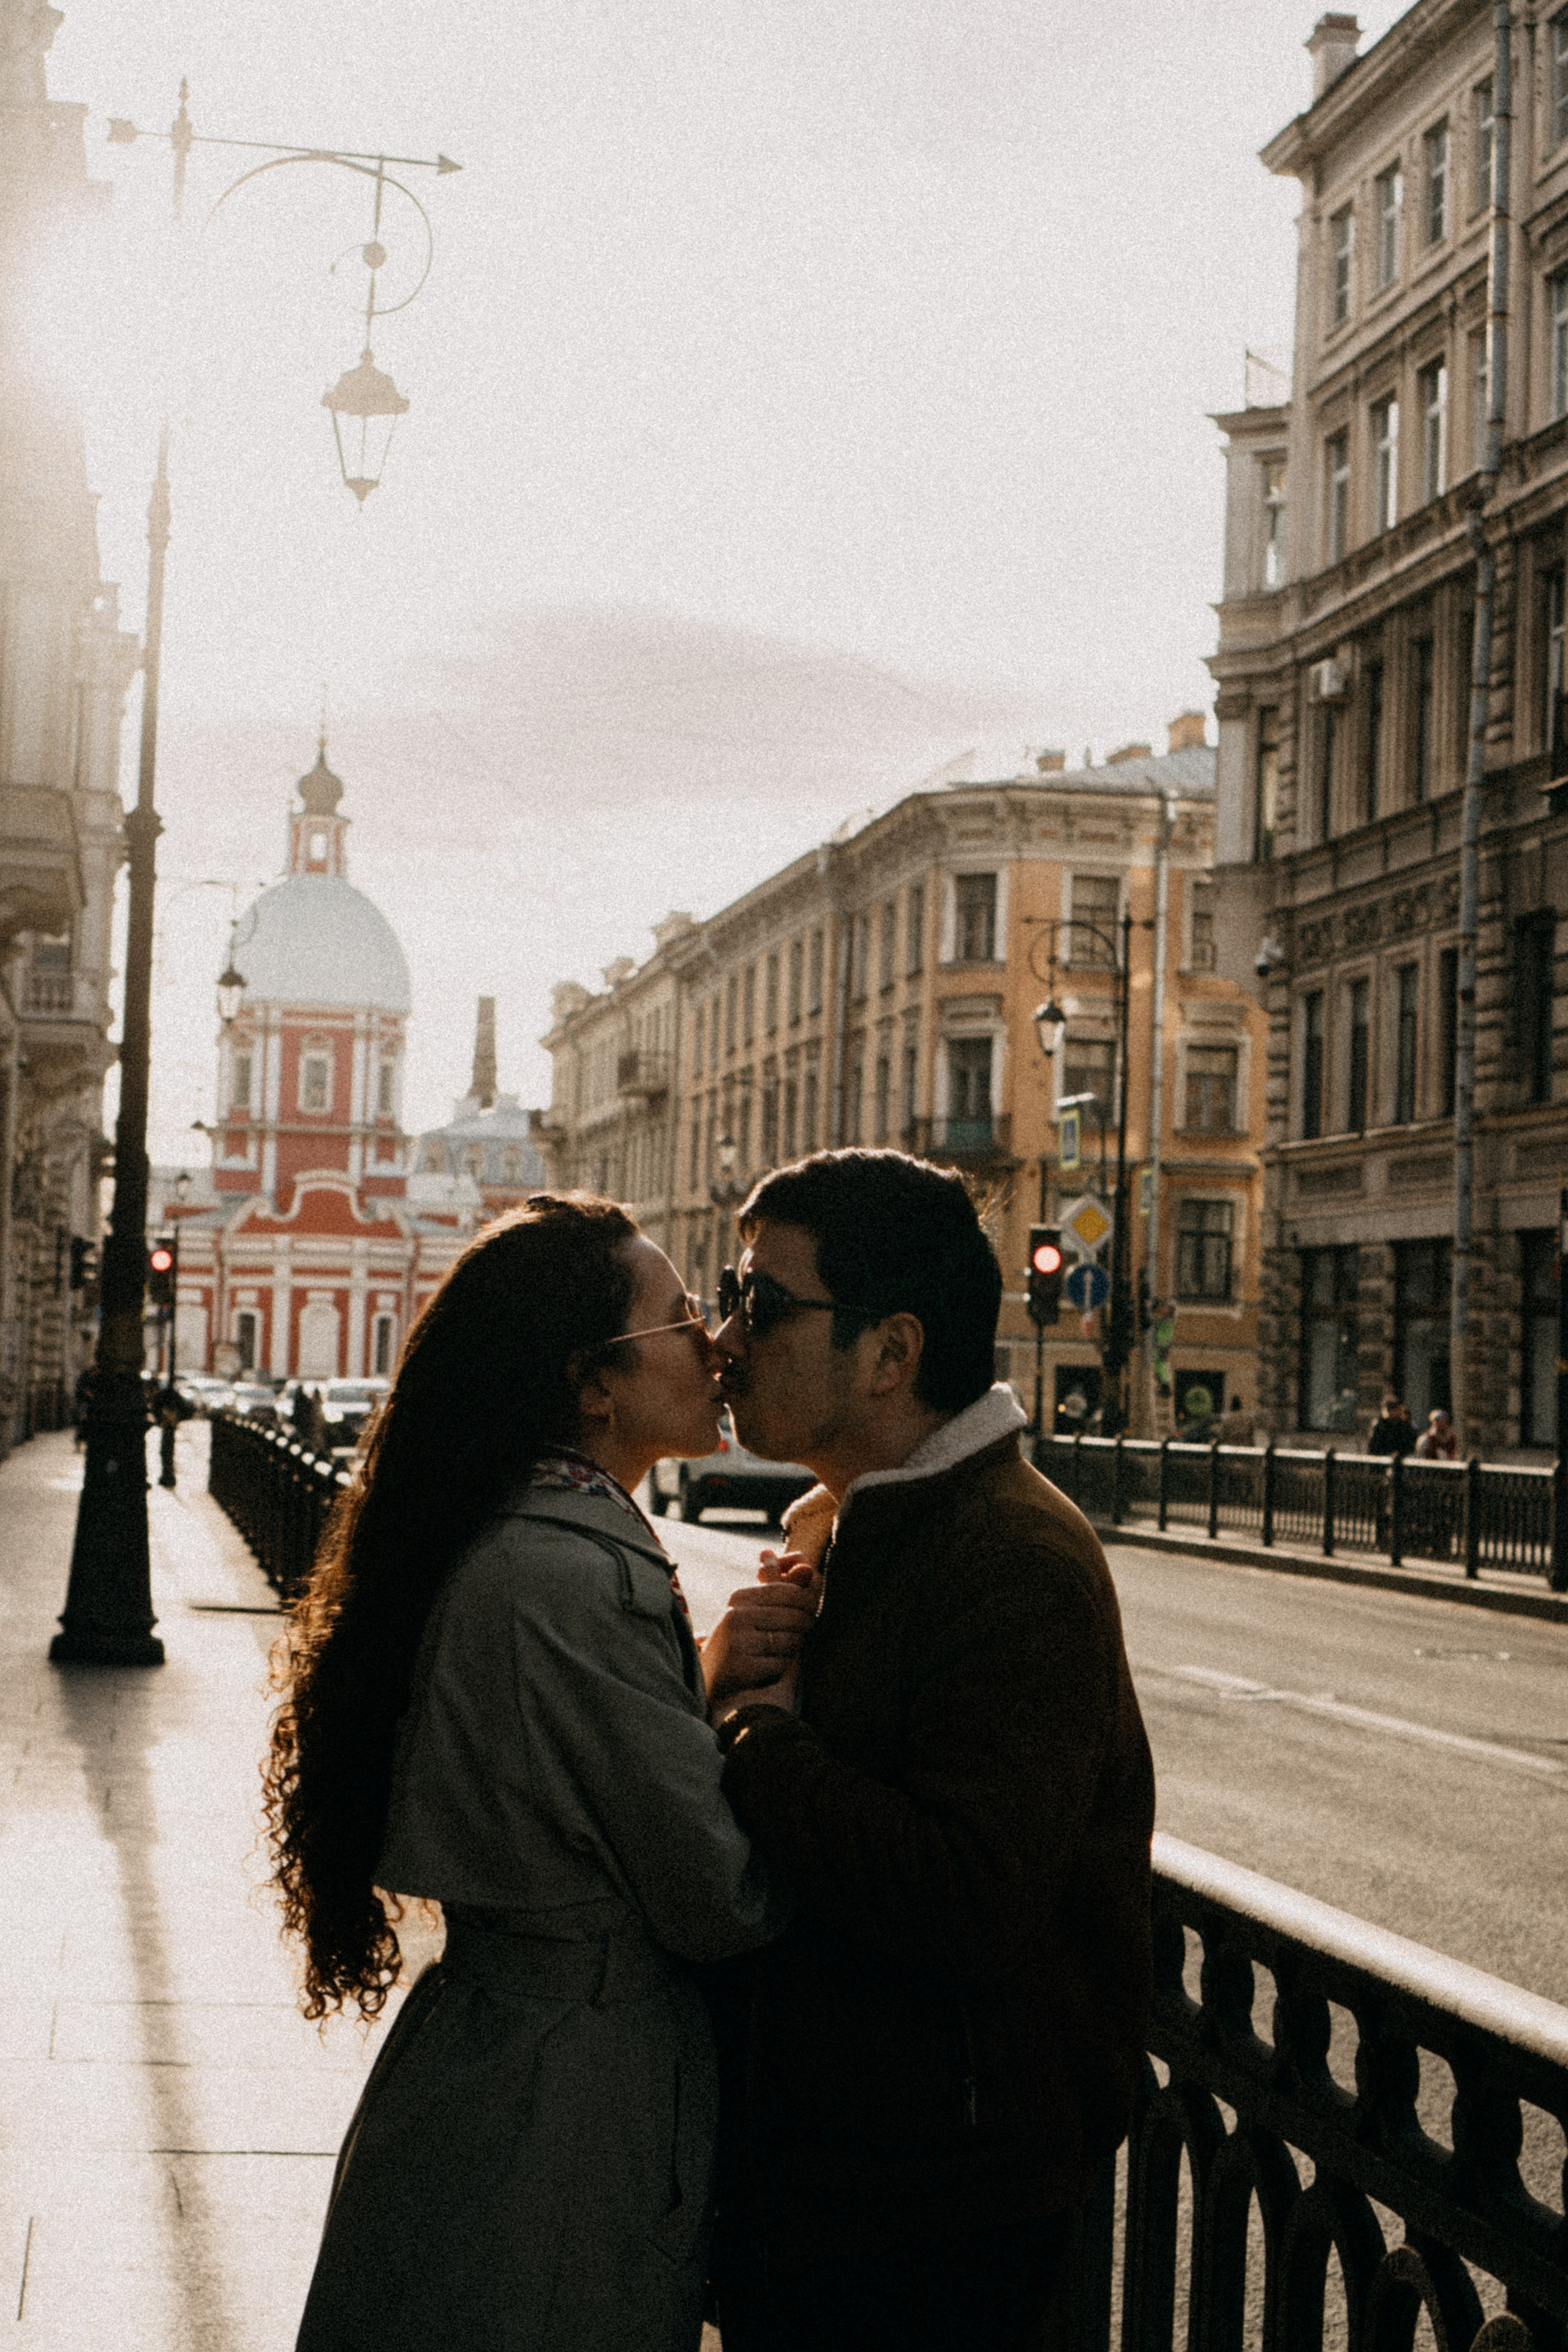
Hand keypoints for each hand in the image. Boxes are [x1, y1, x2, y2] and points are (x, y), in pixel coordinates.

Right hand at [701, 1556, 819, 1711]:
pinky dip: (781, 1666)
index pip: (789, 1591)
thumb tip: (808, 1566)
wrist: (710, 1679)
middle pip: (794, 1616)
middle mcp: (735, 1615)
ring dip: (793, 1648)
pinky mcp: (741, 1666)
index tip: (810, 1611)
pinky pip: (780, 1663)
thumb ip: (782, 1586)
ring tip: (782, 1649)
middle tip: (803, 1631)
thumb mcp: (755, 1609)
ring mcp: (737, 1640)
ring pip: (790, 1640)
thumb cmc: (740, 1639)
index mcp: (739, 1597)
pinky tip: (770, 1667)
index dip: (808, 1602)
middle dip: (805, 1625)